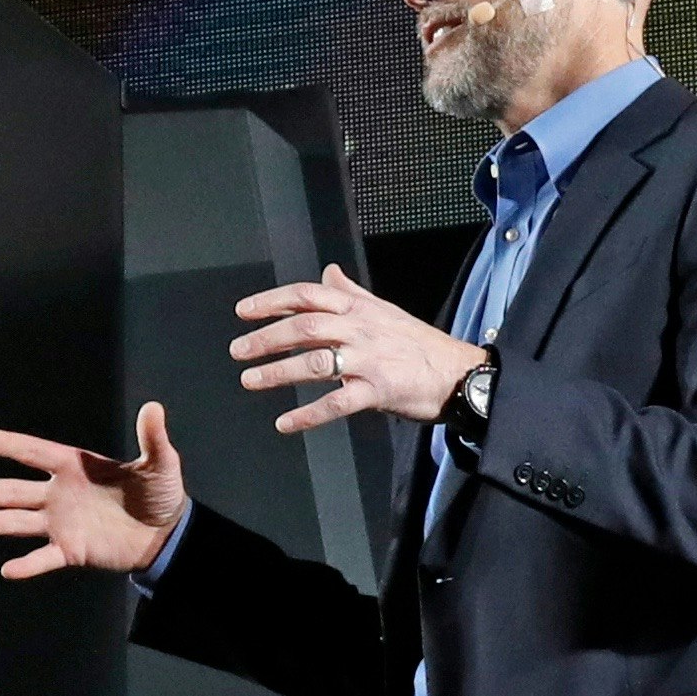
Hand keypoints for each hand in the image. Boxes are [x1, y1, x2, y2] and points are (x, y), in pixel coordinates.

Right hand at [0, 403, 186, 577]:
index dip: (11, 446)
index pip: (36, 453)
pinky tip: (8, 569)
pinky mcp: (72, 550)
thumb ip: (153, 439)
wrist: (165, 533)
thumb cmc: (160, 493)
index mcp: (76, 466)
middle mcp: (60, 493)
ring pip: (19, 522)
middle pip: (14, 490)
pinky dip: (28, 565)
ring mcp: (62, 523)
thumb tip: (153, 407)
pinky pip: (44, 558)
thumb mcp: (161, 464)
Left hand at [233, 266, 481, 431]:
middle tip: (238, 350)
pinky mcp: (378, 391)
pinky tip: (285, 423)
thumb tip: (328, 272)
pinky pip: (337, 403)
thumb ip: (351, 293)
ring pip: (316, 362)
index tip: (244, 310)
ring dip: (279, 371)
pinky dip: (308, 414)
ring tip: (250, 380)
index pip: (308, 295)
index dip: (272, 301)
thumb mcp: (384, 310)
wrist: (458, 373)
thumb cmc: (418, 343)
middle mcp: (361, 329)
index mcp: (359, 308)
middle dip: (267, 336)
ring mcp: (369, 360)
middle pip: (305, 326)